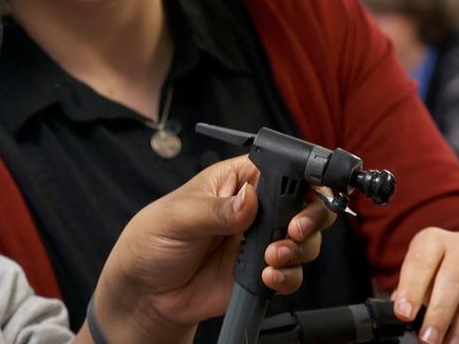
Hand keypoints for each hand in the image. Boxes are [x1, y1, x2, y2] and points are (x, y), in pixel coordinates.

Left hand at [85, 155, 334, 343]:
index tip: (304, 196)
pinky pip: (293, 274)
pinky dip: (288, 277)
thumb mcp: (178, 217)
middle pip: (306, 203)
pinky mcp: (262, 271)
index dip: (302, 178)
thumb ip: (216, 210)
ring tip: (270, 257)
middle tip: (294, 231)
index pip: (281, 168)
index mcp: (236, 180)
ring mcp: (261, 240)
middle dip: (311, 217)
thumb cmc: (153, 238)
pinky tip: (266, 276)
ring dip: (299, 250)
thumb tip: (249, 199)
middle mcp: (255, 207)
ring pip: (306, 241)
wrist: (147, 290)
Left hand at [393, 227, 458, 343]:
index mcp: (433, 240)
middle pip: (452, 277)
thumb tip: (401, 311)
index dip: (411, 289)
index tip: (404, 314)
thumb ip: (411, 289)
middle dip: (439, 311)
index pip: (420, 261)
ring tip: (448, 343)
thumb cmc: (436, 270)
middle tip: (428, 337)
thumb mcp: (420, 272)